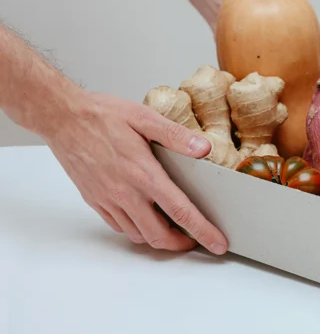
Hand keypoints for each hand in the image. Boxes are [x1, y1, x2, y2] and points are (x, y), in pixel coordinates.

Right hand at [44, 89, 227, 254]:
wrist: (62, 118)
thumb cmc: (102, 115)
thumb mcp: (145, 118)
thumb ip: (176, 136)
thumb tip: (204, 149)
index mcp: (144, 174)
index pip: (180, 212)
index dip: (203, 231)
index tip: (217, 244)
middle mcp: (125, 193)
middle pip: (159, 235)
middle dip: (181, 243)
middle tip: (196, 238)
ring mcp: (108, 199)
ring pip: (138, 235)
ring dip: (159, 239)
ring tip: (173, 230)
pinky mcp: (95, 200)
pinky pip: (119, 226)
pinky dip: (136, 230)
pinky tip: (145, 218)